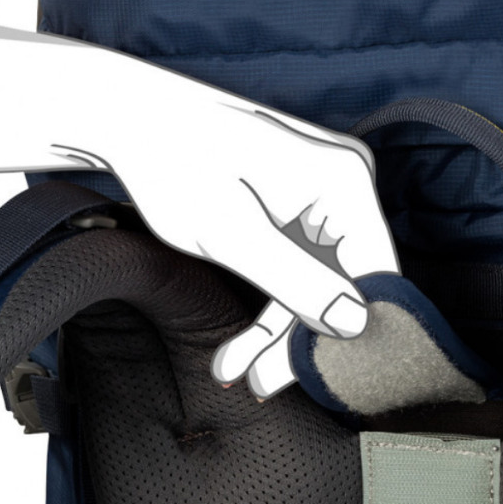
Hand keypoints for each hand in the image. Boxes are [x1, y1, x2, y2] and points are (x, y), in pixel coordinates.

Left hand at [94, 74, 399, 399]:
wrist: (127, 120)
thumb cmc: (171, 160)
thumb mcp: (229, 232)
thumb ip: (295, 281)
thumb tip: (354, 324)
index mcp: (344, 181)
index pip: (374, 278)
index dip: (349, 335)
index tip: (311, 377)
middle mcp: (346, 186)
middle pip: (346, 287)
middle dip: (299, 341)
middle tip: (261, 383)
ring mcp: (326, 199)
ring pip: (318, 288)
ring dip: (277, 335)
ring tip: (238, 371)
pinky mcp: (301, 212)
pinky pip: (299, 273)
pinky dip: (269, 311)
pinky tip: (241, 349)